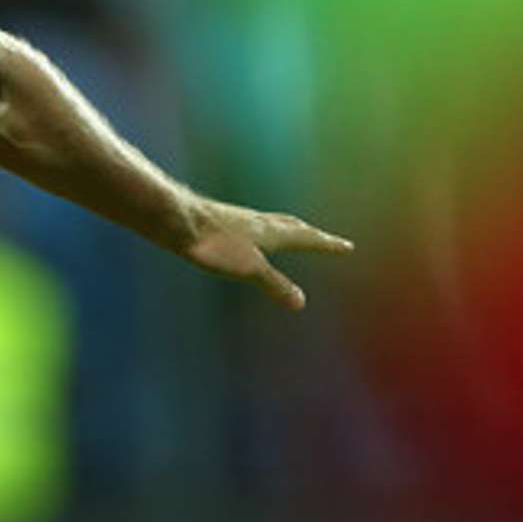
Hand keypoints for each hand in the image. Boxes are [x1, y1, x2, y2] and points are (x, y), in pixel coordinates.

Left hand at [181, 199, 354, 310]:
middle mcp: (258, 221)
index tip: (347, 246)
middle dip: (310, 234)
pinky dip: (261, 229)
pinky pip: (250, 224)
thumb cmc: (213, 243)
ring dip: (286, 228)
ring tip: (290, 232)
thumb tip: (301, 303)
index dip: (327, 244)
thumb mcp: (248, 268)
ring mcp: (238, 219)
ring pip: (270, 222)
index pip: (306, 238)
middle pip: (290, 225)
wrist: (176, 218)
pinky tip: (246, 234)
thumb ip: (274, 284)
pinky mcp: (219, 220)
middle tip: (324, 238)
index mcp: (270, 232)